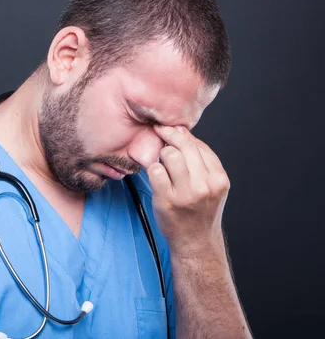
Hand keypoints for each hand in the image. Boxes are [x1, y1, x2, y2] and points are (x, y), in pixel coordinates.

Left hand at [148, 125, 229, 255]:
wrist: (195, 242)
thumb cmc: (200, 211)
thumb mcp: (211, 186)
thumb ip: (200, 161)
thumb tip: (182, 131)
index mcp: (219, 179)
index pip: (200, 146)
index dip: (183, 135)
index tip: (171, 129)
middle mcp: (205, 186)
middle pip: (185, 147)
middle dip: (170, 137)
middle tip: (160, 132)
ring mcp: (186, 194)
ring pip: (170, 155)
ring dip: (162, 155)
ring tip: (162, 162)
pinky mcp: (167, 200)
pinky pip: (155, 171)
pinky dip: (152, 169)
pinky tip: (155, 175)